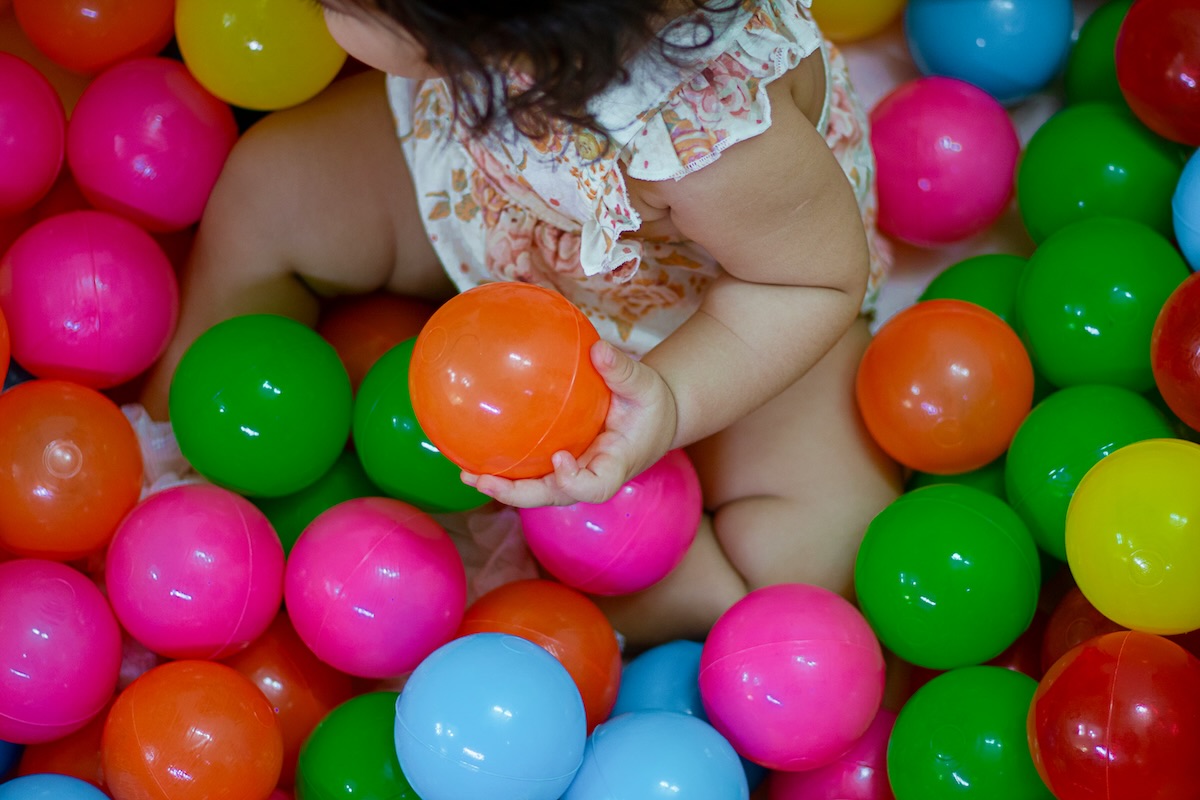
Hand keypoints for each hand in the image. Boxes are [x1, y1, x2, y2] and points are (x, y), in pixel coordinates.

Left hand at [462, 339, 677, 507]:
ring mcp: (572, 474)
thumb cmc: (650, 404)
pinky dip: (505, 467)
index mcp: (615, 465)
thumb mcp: (645, 386)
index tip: (559, 459)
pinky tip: (474, 453)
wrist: (652, 418)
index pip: (595, 486)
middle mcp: (589, 476)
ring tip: (466, 475)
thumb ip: (622, 371)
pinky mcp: (559, 465)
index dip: (574, 482)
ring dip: (502, 487)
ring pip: (536, 490)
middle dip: (518, 494)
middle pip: (552, 497)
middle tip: (484, 481)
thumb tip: (597, 348)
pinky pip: (531, 470)